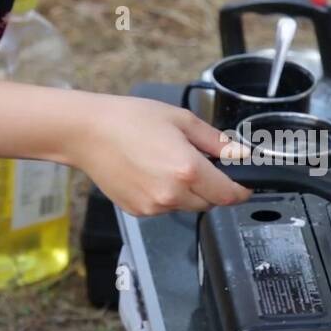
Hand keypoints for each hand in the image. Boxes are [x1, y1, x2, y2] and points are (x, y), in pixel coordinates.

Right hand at [77, 96, 252, 215]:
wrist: (86, 133)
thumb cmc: (130, 120)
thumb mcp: (181, 120)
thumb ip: (216, 141)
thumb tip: (241, 154)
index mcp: (188, 169)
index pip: (229, 194)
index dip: (241, 190)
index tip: (244, 184)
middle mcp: (172, 193)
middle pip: (210, 203)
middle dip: (212, 187)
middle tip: (198, 163)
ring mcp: (154, 206)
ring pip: (188, 206)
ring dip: (189, 192)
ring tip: (168, 165)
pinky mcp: (139, 211)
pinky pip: (165, 208)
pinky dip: (167, 196)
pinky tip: (151, 173)